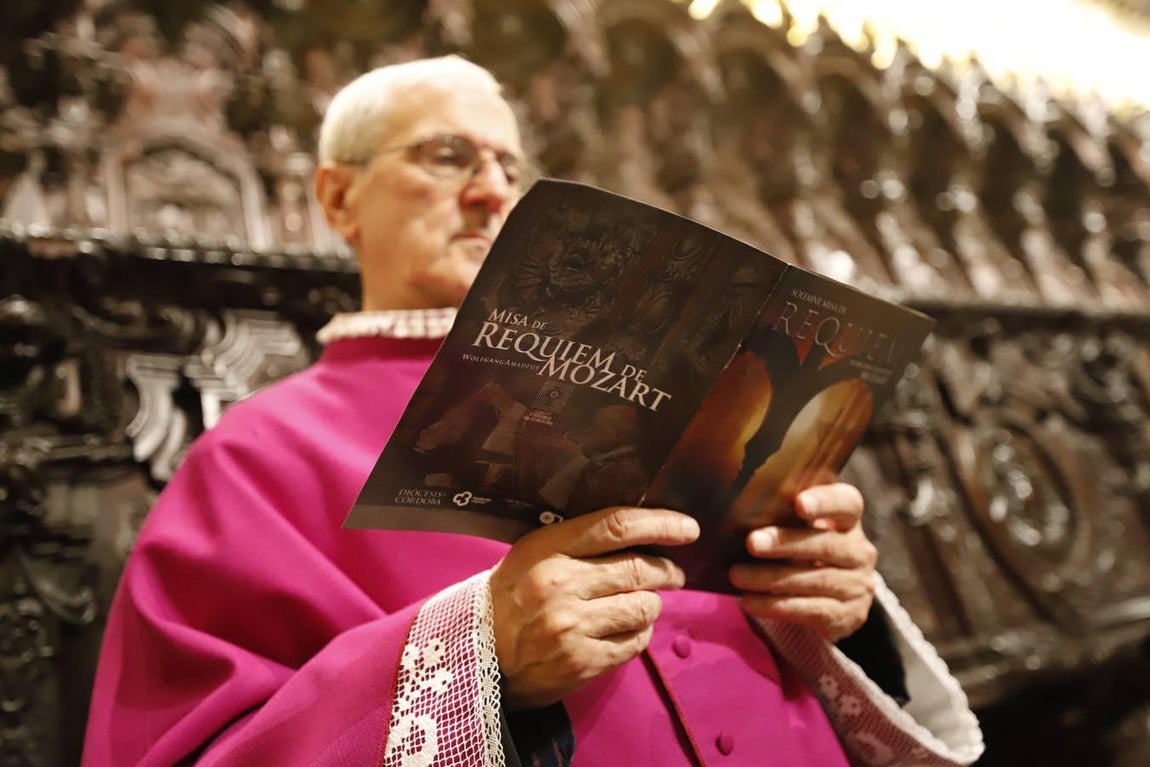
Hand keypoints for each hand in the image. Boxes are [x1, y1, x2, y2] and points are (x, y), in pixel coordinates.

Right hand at [489, 507, 698, 709]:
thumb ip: (579, 543)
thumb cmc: (510, 597)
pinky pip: (635, 643)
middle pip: (640, 569)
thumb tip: (641, 532)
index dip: (660, 524)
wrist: (477, 655)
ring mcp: (573, 627)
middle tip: (673, 572)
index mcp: (547, 550)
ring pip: (644, 608)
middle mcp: (562, 585)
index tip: (687, 528)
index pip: (617, 527)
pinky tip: (626, 629)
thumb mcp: (532, 555)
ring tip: (643, 603)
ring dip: (652, 604)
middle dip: (667, 570)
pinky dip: (639, 633)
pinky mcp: (583, 662)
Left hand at [730, 482, 876, 642]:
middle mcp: (859, 552)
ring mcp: (857, 586)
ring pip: (816, 580)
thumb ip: (784, 516)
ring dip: (772, 578)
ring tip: (738, 575)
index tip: (799, 503)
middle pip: (825, 545)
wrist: (833, 598)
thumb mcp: (802, 529)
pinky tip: (749, 601)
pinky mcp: (848, 616)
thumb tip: (737, 510)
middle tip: (751, 542)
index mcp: (849, 521)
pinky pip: (811, 610)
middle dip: (785, 543)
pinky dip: (776, 606)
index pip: (847, 503)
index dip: (825, 502)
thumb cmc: (804, 550)